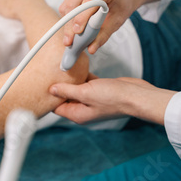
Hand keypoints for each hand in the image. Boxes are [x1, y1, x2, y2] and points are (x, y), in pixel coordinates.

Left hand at [50, 75, 173, 124]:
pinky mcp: (99, 90)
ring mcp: (91, 99)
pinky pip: (86, 82)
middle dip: (60, 86)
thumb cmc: (114, 98)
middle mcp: (83, 109)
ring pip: (75, 88)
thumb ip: (67, 91)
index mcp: (78, 114)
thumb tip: (51, 89)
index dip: (50, 96)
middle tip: (52, 73)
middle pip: (65, 97)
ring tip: (63, 68)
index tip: (44, 83)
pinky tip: (78, 66)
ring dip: (71, 80)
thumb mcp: (85, 93)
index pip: (57, 107)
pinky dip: (82, 76)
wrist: (136, 95)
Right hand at [59, 0, 160, 53]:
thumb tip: (91, 48)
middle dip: (70, 25)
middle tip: (69, 41)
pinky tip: (73, 25)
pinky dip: (67, 18)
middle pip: (74, 4)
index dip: (82, 17)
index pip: (89, 1)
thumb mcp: (118, 21)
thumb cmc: (121, 5)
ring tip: (71, 36)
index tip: (77, 32)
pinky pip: (65, 5)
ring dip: (66, 23)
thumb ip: (104, 35)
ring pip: (67, 6)